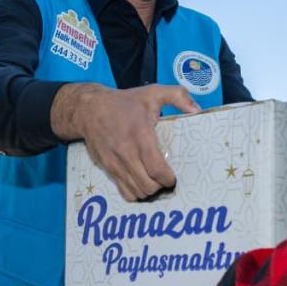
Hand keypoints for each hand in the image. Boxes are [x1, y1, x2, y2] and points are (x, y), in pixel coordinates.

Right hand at [51, 84, 199, 200]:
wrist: (89, 109)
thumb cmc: (124, 102)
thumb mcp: (152, 92)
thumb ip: (178, 96)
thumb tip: (197, 110)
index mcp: (141, 135)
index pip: (156, 169)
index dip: (168, 179)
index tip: (174, 176)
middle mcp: (126, 152)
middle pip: (148, 185)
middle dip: (161, 187)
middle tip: (166, 179)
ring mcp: (115, 163)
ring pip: (136, 192)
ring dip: (149, 191)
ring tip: (155, 182)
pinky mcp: (107, 168)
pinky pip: (124, 191)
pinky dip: (135, 193)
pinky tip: (141, 184)